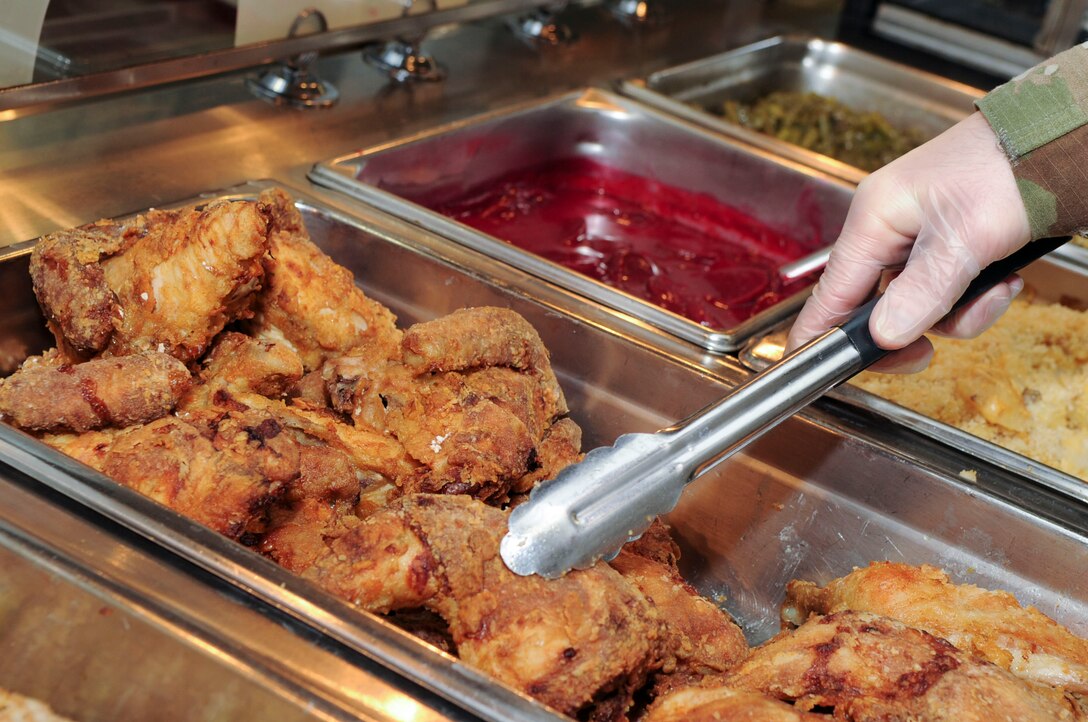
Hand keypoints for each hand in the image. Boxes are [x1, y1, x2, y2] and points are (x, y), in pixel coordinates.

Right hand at [785, 112, 1030, 372]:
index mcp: (875, 219)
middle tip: (928, 354)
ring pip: (917, 305)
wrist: (1060, 139)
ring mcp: (918, 238)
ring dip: (957, 313)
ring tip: (993, 292)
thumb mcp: (967, 238)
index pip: (832, 292)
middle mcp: (889, 229)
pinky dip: (974, 298)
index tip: (807, 368)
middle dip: (911, 330)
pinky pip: (945, 292)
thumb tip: (883, 336)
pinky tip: (1002, 280)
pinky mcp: (947, 244)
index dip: (820, 334)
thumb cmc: (1011, 167)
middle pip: (876, 306)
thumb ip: (923, 292)